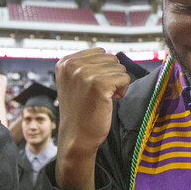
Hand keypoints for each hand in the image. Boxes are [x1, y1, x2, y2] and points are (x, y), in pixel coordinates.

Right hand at [54, 48, 130, 189]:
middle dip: (111, 76)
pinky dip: (122, 91)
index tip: (92, 88)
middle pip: (111, 59)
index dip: (103, 71)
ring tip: (102, 99)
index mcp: (65, 62)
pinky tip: (109, 101)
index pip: (100, 52)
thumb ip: (87, 65)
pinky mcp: (98, 84)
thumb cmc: (81, 111)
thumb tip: (112, 55)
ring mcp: (84, 73)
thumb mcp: (76, 82)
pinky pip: (125, 78)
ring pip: (119, 68)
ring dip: (116, 84)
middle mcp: (72, 65)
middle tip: (98, 95)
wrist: (77, 137)